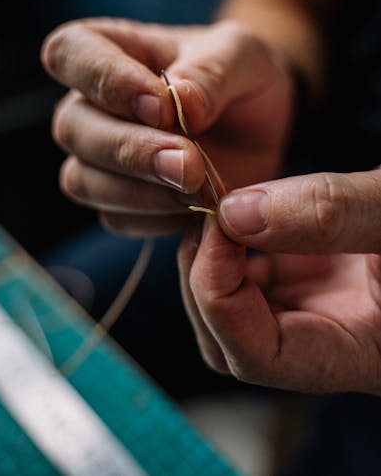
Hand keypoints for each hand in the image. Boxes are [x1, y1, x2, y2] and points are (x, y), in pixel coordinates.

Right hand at [41, 18, 293, 235]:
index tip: (161, 105)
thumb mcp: (243, 56)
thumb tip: (179, 102)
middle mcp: (89, 104)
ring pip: (83, 180)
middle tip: (190, 163)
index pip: (69, 52)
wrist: (256, 128)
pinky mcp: (116, 200)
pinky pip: (117, 217)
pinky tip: (197, 207)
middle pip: (72, 127)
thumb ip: (211, 71)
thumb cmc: (237, 78)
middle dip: (132, 149)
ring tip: (198, 188)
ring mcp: (95, 157)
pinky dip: (158, 218)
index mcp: (107, 48)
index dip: (105, 80)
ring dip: (141, 191)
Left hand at [178, 169, 380, 392]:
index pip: (256, 355)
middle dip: (204, 281)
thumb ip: (333, 213)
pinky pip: (253, 273)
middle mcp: (331, 340)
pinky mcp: (315, 279)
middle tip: (211, 218)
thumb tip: (238, 212)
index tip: (220, 227)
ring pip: (232, 309)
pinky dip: (236, 244)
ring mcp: (319, 310)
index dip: (219, 294)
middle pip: (227, 342)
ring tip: (223, 209)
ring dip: (214, 261)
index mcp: (361, 352)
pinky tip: (244, 209)